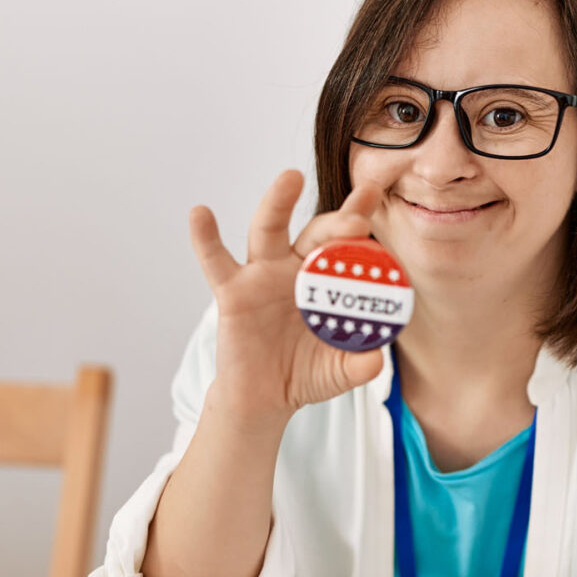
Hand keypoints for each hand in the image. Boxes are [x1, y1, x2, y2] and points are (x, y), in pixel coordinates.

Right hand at [190, 170, 385, 420]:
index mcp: (327, 279)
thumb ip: (359, 364)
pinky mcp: (232, 291)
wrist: (265, 398)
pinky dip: (205, 238)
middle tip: (358, 212)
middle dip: (337, 220)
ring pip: (268, 232)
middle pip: (316, 233)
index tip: (374, 195)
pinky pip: (216, 262)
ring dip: (277, 204)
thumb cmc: (306, 373)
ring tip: (290, 178)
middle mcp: (295, 267)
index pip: (348, 244)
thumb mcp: (339, 371)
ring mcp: (262, 275)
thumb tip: (376, 359)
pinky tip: (200, 214)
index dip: (360, 219)